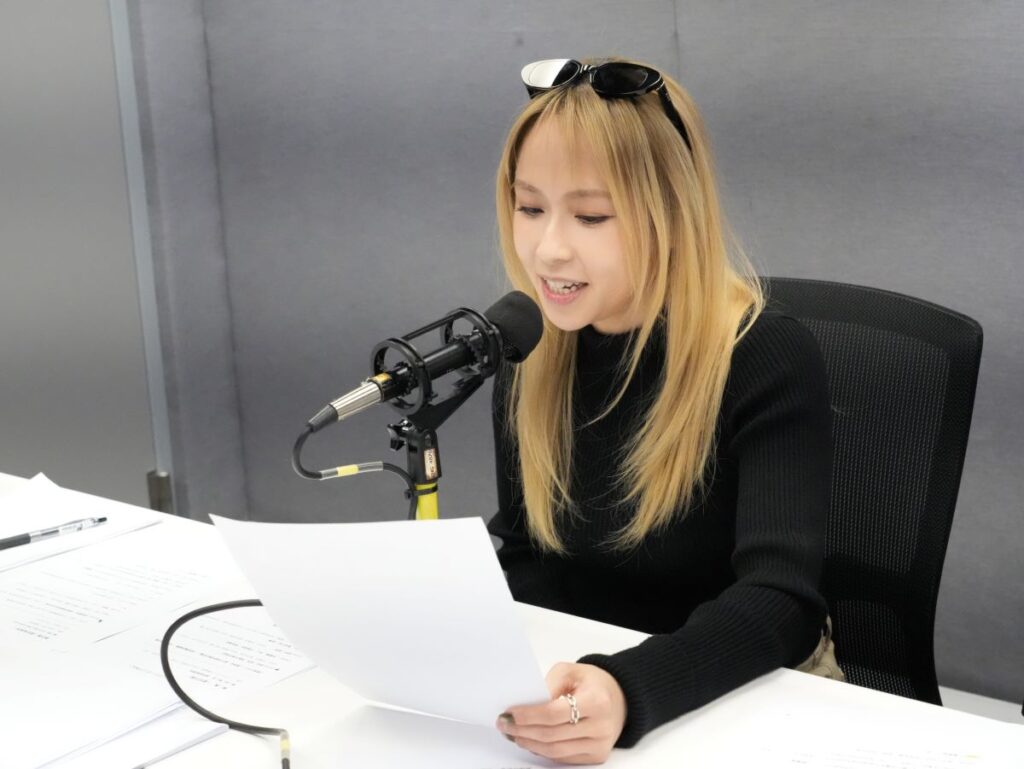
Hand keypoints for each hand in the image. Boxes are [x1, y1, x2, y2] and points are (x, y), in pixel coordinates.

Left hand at [496, 662, 626, 764]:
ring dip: (530, 744)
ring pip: (556, 751)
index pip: (554, 713)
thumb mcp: (570, 670)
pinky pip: (564, 758)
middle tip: (504, 725)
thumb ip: (548, 684)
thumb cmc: (591, 682)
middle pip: (552, 735)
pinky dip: (543, 751)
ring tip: (514, 735)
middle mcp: (601, 726)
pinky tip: (531, 742)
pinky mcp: (597, 756)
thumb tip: (528, 705)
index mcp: (596, 700)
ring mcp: (600, 744)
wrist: (618, 697)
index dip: (528, 715)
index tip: (509, 713)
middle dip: (523, 731)